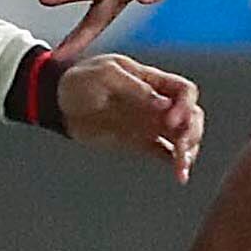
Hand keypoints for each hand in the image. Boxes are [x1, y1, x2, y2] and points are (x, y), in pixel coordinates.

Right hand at [41, 0, 219, 54]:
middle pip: (94, 4)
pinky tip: (90, 29)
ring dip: (84, 28)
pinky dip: (100, 18)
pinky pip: (113, 2)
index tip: (44, 0)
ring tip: (66, 48)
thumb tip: (139, 0)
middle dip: (76, 31)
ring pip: (101, 6)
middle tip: (56, 54)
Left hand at [56, 53, 205, 180]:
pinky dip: (176, 162)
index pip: (185, 91)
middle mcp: (157, 102)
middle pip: (192, 115)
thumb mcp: (106, 76)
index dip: (185, 106)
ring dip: (188, 151)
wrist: (58, 102)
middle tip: (181, 148)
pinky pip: (166, 152)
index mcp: (152, 80)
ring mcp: (150, 123)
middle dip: (193, 132)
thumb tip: (164, 106)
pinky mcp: (140, 142)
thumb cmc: (80, 80)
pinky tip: (179, 174)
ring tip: (180, 168)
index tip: (171, 121)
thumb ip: (135, 89)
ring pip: (183, 136)